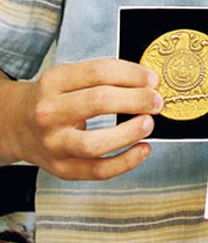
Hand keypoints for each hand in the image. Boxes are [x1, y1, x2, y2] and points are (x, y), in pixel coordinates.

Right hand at [6, 59, 161, 179]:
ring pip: (94, 144)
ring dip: (129, 133)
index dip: (132, 74)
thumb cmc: (54, 99)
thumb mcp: (70, 78)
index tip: (153, 79)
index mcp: (54, 82)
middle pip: (98, 102)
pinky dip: (125, 162)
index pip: (99, 71)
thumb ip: (105, 77)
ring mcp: (53, 144)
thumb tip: (149, 83)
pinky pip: (96, 171)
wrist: (16, 125)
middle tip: (156, 101)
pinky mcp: (60, 168)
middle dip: (136, 100)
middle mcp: (49, 113)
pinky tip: (143, 149)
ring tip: (148, 123)